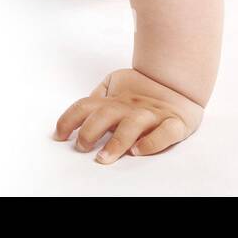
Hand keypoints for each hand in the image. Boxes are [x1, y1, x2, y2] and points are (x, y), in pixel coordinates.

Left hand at [53, 67, 204, 163]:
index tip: (58, 136)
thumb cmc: (143, 89)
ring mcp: (152, 114)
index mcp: (114, 100)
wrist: (179, 80)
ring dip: (116, 142)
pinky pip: (165, 133)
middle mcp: (131, 106)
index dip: (69, 120)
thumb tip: (77, 115)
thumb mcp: (115, 85)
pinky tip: (139, 151)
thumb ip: (97, 98)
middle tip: (82, 146)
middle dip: (91, 131)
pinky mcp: (174, 123)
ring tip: (104, 157)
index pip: (85, 106)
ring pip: (132, 125)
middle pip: (106, 115)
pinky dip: (152, 142)